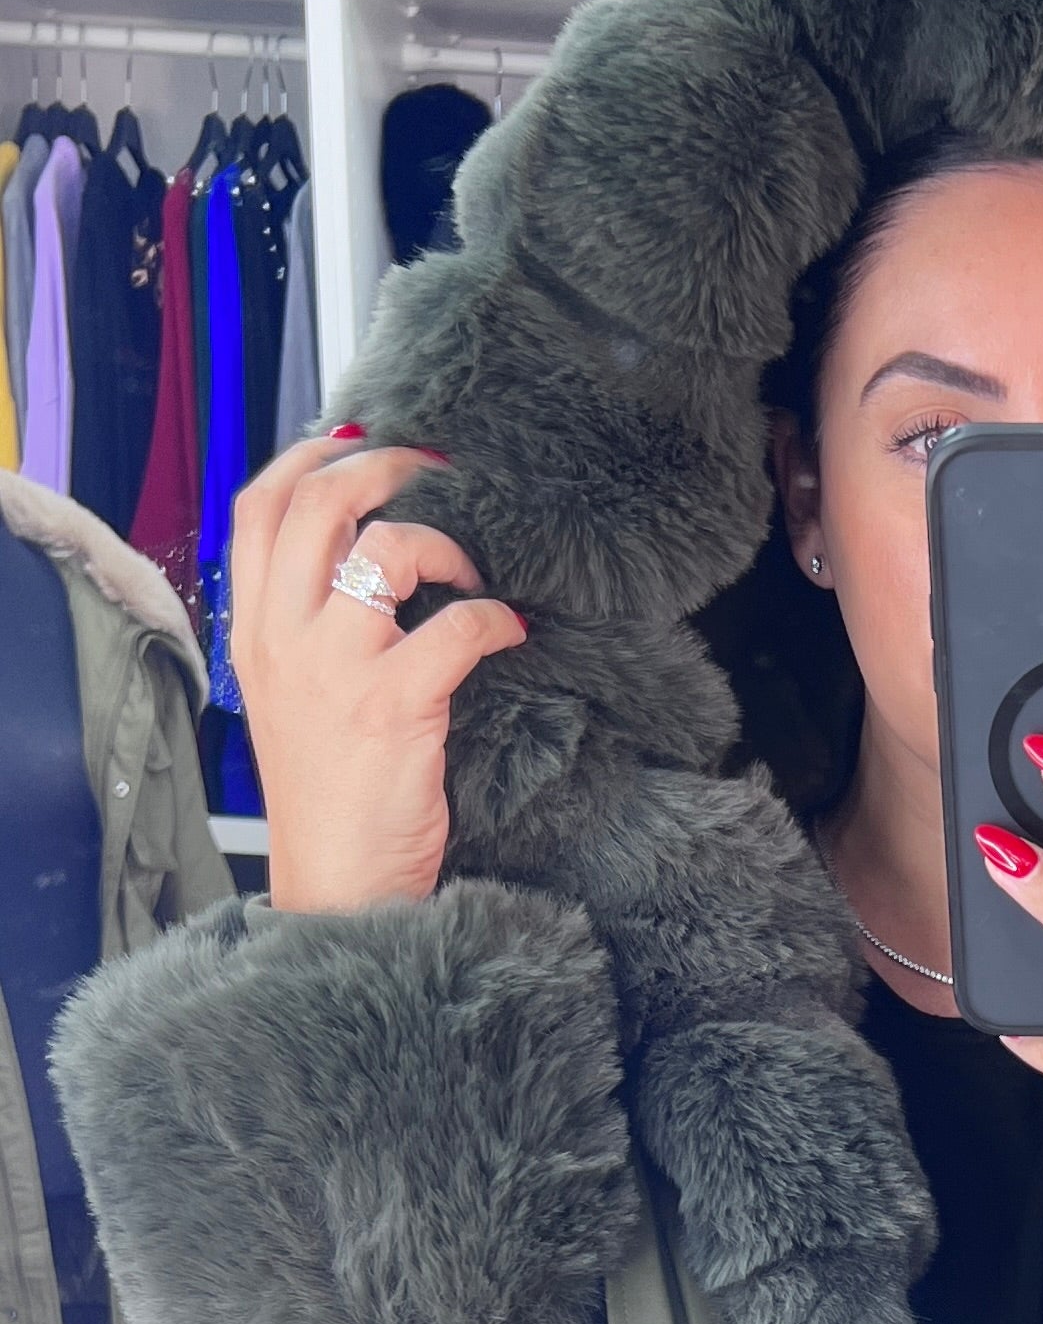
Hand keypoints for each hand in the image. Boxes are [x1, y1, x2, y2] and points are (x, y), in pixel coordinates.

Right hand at [228, 433, 527, 913]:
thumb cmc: (328, 797)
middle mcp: (283, 639)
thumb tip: (354, 561)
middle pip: (319, 504)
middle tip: (432, 468)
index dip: (308, 457)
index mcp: (253, 632)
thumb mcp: (291, 699)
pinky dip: (495, 616)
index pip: (259, 509)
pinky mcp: (393, 704)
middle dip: (383, 467)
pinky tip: (508, 629)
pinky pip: (456, 625)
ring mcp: (335, 668)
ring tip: (472, 569)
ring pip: (385, 548)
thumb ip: (305, 629)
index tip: (354, 442)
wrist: (337, 881)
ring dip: (444, 541)